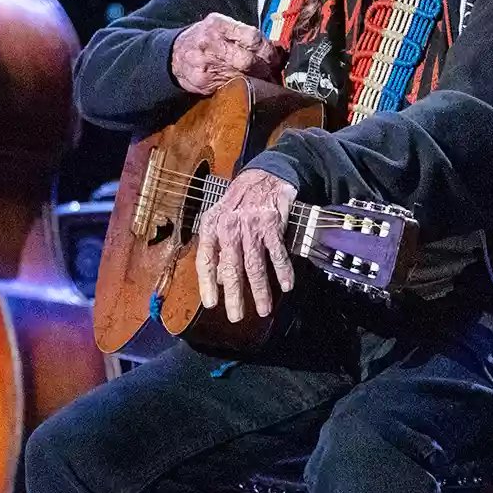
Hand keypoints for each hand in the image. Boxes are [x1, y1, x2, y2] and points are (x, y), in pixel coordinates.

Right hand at [170, 13, 282, 95]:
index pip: (252, 37)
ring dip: (257, 79)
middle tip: (271, 70)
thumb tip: (273, 47)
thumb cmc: (202, 38)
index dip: (268, 50)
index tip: (275, 57)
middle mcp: (210, 43)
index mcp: (218, 25)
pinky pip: (230, 85)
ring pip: (242, 75)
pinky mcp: (203, 81)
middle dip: (265, 68)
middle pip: (248, 59)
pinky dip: (242, 85)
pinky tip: (246, 84)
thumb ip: (241, 33)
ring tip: (263, 78)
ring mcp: (205, 64)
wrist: (173, 54)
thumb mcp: (217, 26)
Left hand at [195, 168, 296, 321]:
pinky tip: (286, 285)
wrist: (262, 176)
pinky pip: (277, 253)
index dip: (207, 283)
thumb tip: (219, 282)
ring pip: (254, 265)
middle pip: (231, 268)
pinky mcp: (271, 223)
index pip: (206, 260)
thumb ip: (217, 249)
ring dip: (260, 290)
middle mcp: (228, 227)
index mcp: (211, 227)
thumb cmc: (238, 203)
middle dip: (235, 295)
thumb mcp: (220, 220)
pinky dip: (283, 271)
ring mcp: (250, 226)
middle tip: (236, 316)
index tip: (211, 303)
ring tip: (264, 309)